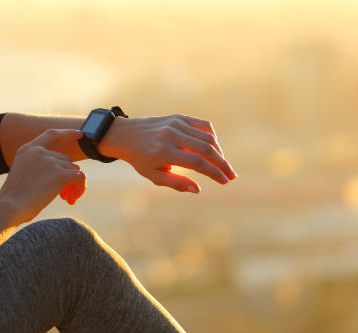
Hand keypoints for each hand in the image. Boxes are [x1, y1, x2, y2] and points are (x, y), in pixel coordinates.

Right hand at [0, 129, 85, 223]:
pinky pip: (80, 177)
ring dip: (72, 185)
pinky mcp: (61, 174)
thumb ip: (38, 167)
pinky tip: (72, 200)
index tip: (80, 134)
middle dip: (66, 176)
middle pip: (66, 160)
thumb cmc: (13, 199)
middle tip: (62, 195)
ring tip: (66, 199)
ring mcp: (51, 161)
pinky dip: (80, 188)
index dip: (68, 133)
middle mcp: (40, 152)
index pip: (52, 135)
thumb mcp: (22, 174)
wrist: (8, 208)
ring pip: (74, 169)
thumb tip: (67, 172)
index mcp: (28, 150)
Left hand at [99, 114, 236, 192]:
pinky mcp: (179, 117)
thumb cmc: (141, 159)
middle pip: (206, 148)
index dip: (214, 172)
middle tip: (231, 176)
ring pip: (208, 136)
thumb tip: (198, 189)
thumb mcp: (154, 176)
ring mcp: (176, 123)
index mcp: (164, 152)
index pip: (197, 162)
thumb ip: (176, 183)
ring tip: (223, 165)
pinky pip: (203, 125)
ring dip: (219, 152)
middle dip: (222, 164)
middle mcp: (171, 135)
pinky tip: (214, 149)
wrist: (126, 135)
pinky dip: (212, 137)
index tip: (224, 182)